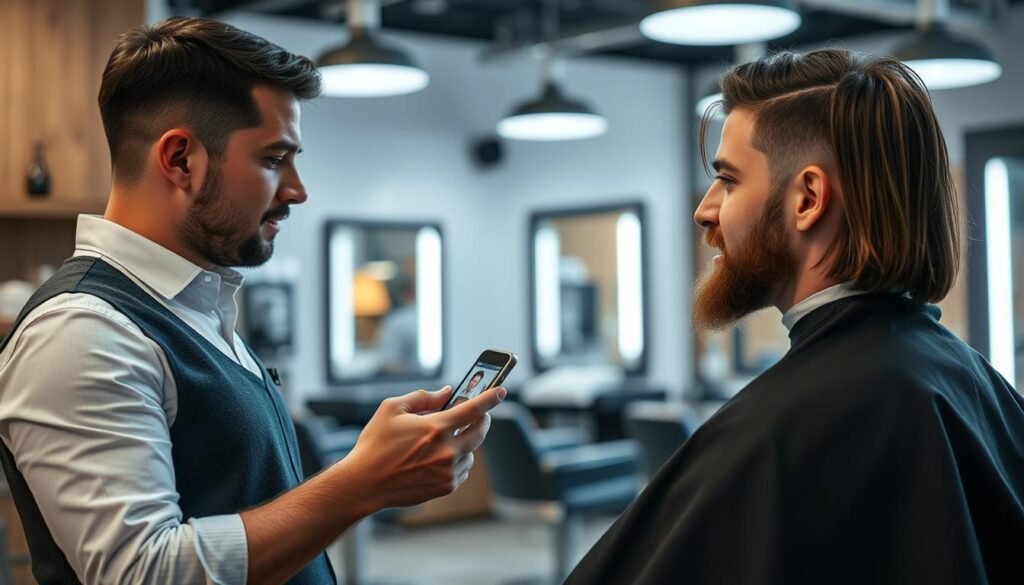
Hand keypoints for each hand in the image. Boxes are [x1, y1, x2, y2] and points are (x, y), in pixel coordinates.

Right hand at [339, 385, 506, 510]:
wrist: (364, 483)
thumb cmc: (375, 444)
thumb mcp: (392, 409)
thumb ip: (423, 397)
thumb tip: (446, 393)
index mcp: (435, 428)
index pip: (473, 409)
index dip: (490, 398)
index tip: (501, 391)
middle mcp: (447, 450)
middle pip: (480, 431)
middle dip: (482, 419)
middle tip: (476, 414)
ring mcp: (448, 471)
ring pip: (471, 451)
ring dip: (465, 442)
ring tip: (445, 440)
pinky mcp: (446, 487)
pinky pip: (463, 469)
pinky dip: (458, 460)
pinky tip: (440, 458)